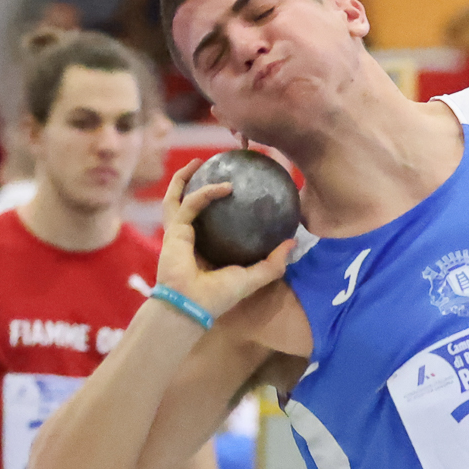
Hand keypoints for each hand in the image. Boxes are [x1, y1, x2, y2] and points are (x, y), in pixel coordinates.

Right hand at [153, 165, 296, 320]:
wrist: (192, 306)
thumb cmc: (219, 296)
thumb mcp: (253, 278)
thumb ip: (273, 263)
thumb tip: (292, 243)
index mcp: (205, 250)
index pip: (210, 223)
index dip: (218, 206)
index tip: (237, 189)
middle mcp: (190, 239)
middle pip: (187, 204)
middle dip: (193, 184)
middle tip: (211, 168)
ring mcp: (179, 233)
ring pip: (177, 198)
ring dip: (184, 178)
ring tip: (198, 162)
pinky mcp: (175, 229)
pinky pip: (191, 203)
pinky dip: (206, 192)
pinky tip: (224, 185)